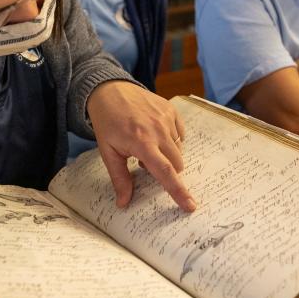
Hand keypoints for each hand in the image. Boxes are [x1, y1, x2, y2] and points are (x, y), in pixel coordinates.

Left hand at [87, 81, 195, 210]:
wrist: (110, 91)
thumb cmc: (108, 123)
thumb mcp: (108, 152)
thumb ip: (119, 178)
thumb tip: (124, 203)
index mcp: (142, 143)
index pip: (165, 171)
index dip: (178, 191)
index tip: (190, 206)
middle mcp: (158, 130)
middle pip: (176, 163)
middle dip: (166, 170)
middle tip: (143, 160)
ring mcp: (166, 118)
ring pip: (178, 150)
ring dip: (166, 154)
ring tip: (146, 144)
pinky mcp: (171, 110)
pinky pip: (180, 134)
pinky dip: (170, 139)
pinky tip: (155, 133)